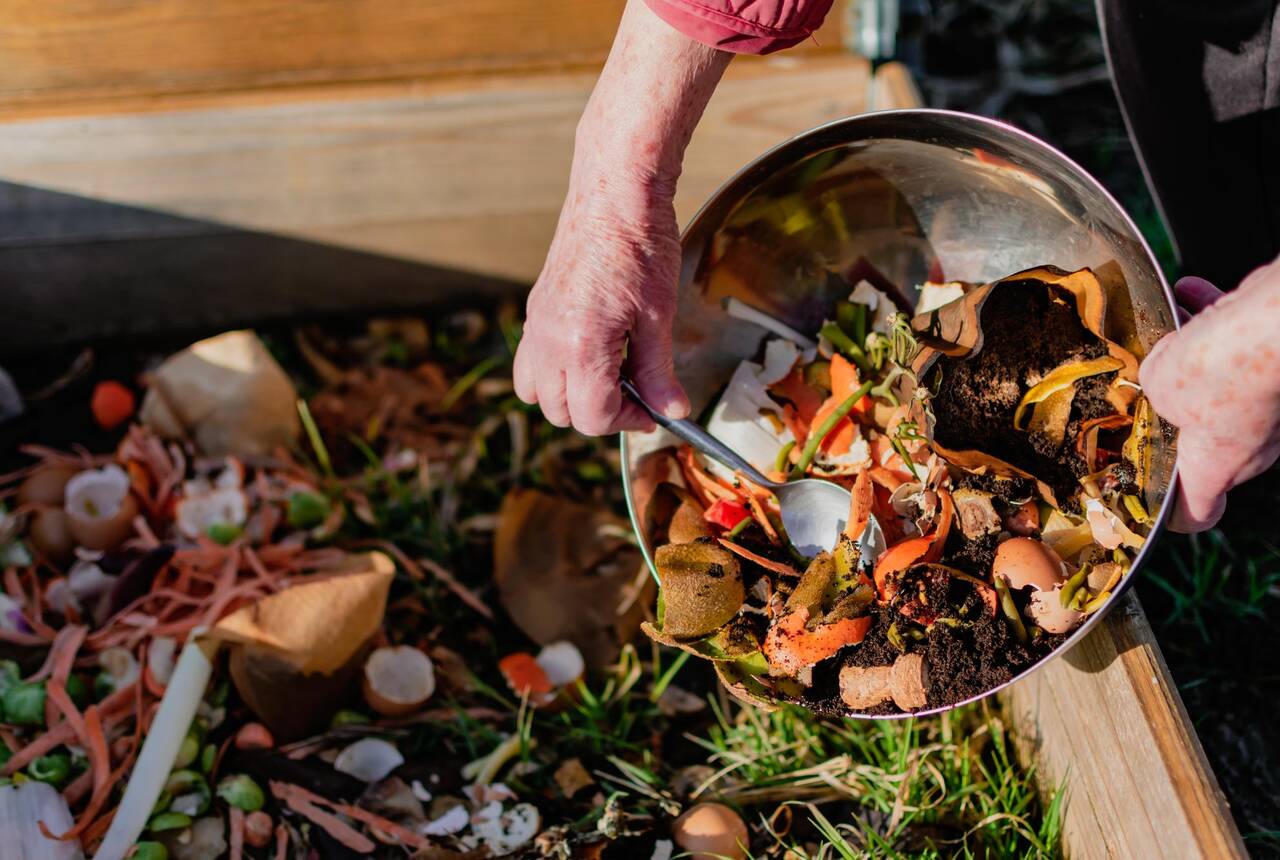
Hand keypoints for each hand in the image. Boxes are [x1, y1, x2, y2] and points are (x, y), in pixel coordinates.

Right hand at [514, 146, 685, 434]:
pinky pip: (530, 362)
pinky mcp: (536, 309)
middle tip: (638, 395)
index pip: (593, 416)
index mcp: (579, 345)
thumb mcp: (659, 316)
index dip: (629, 421)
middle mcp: (547, 340)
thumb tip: (672, 410)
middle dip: (601, 414)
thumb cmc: (641, 246)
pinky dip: (555, 372)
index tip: (655, 410)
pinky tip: (591, 352)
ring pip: (535, 393)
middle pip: (561, 413)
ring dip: (570, 397)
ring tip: (609, 376)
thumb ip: (659, 371)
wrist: (615, 193)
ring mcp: (536, 325)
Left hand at [1140, 261, 1279, 530]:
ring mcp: (1274, 406)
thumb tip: (1159, 372)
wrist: (1276, 327)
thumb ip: (1154, 386)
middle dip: (1177, 407)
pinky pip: (1243, 347)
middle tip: (1149, 382)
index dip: (1179, 513)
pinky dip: (1219, 320)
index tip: (1162, 503)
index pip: (1200, 511)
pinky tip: (1190, 291)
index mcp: (1218, 466)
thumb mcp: (1157, 386)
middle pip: (1208, 438)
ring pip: (1225, 384)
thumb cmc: (1216, 372)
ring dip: (1196, 355)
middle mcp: (1254, 445)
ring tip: (1168, 324)